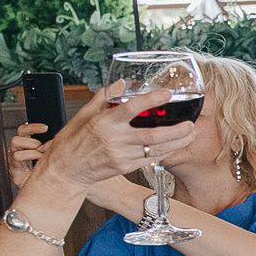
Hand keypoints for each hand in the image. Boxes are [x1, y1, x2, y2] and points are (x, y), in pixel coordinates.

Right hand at [5, 125, 47, 192]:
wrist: (42, 193)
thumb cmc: (47, 174)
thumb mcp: (51, 158)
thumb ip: (51, 148)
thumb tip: (60, 139)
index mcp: (26, 146)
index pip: (25, 131)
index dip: (33, 127)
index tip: (46, 128)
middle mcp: (19, 151)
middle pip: (18, 136)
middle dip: (31, 137)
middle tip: (41, 145)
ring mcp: (15, 160)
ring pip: (16, 145)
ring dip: (31, 150)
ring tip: (40, 156)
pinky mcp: (15, 169)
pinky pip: (16, 158)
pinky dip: (28, 157)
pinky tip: (36, 163)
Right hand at [35, 83, 200, 192]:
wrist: (64, 171)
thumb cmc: (72, 142)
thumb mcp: (83, 115)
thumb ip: (103, 97)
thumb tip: (121, 83)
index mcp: (105, 123)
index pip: (132, 108)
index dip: (152, 99)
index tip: (167, 93)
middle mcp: (115, 140)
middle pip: (154, 134)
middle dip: (177, 130)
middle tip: (191, 124)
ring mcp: (121, 156)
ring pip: (156, 149)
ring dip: (177, 142)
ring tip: (190, 134)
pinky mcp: (125, 167)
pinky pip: (150, 159)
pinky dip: (165, 152)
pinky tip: (174, 146)